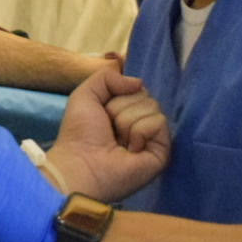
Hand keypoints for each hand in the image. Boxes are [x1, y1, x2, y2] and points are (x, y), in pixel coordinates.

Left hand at [47, 66, 170, 201]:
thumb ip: (108, 77)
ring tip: (117, 142)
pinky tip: (130, 149)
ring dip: (126, 122)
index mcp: (126, 112)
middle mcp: (142, 124)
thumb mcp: (86, 94)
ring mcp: (153, 139)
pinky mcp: (163, 152)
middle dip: (120, 109)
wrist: (80, 164)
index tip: (103, 112)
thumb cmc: (79, 133)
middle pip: (145, 95)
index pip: (137, 87)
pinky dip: (139, 132)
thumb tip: (139, 83)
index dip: (118, 96)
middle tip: (109, 130)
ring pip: (152, 107)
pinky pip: (158, 123)